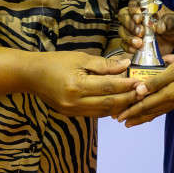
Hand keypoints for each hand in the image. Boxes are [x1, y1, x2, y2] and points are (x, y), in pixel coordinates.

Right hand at [25, 50, 140, 117]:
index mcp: (77, 85)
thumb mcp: (80, 58)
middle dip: (127, 98)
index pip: (108, 87)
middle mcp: (75, 101)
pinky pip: (94, 114)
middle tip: (142, 92)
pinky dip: (108, 109)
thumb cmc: (55, 62)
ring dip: (120, 106)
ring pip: (103, 112)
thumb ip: (103, 64)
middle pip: (108, 103)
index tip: (139, 82)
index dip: (126, 85)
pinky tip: (118, 103)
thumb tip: (125, 65)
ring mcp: (72, 111)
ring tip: (134, 99)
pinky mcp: (71, 115)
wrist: (31, 75)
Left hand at [114, 52, 173, 126]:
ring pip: (158, 110)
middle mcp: (173, 101)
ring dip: (144, 115)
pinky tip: (153, 110)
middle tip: (121, 122)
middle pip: (150, 111)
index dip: (131, 111)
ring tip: (133, 121)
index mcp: (169, 94)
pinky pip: (165, 107)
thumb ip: (157, 81)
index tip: (118, 117)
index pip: (146, 105)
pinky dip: (155, 110)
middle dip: (135, 116)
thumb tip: (139, 92)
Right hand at [118, 1, 173, 63]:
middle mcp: (134, 17)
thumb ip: (168, 22)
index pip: (133, 4)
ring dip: (128, 37)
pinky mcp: (130, 42)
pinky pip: (123, 44)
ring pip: (121, 30)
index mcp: (144, 8)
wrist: (172, 40)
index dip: (133, 10)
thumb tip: (160, 27)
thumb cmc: (171, 25)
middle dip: (129, 25)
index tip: (138, 19)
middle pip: (123, 16)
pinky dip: (127, 47)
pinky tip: (135, 50)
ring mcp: (131, 30)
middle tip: (140, 32)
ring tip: (139, 43)